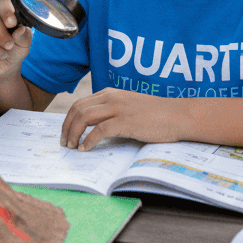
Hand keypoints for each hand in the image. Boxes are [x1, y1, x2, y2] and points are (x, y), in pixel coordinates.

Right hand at [0, 0, 32, 78]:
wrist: (4, 65)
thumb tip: (21, 29)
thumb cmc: (15, 49)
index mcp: (3, 10)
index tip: (12, 24)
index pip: (2, 3)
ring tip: (3, 55)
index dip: (6, 12)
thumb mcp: (24, 44)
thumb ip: (24, 36)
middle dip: (0, 34)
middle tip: (9, 46)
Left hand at [61, 88, 183, 151]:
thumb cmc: (155, 115)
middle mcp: (111, 98)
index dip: (68, 119)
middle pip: (77, 109)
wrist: (178, 115)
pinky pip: (99, 130)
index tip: (65, 133)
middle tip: (64, 143)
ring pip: (84, 117)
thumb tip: (93, 128)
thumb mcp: (128, 107)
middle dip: (66, 127)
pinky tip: (86, 149)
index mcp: (109, 93)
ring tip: (72, 147)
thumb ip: (112, 112)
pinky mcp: (125, 121)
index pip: (79, 104)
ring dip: (74, 133)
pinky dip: (89, 141)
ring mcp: (118, 108)